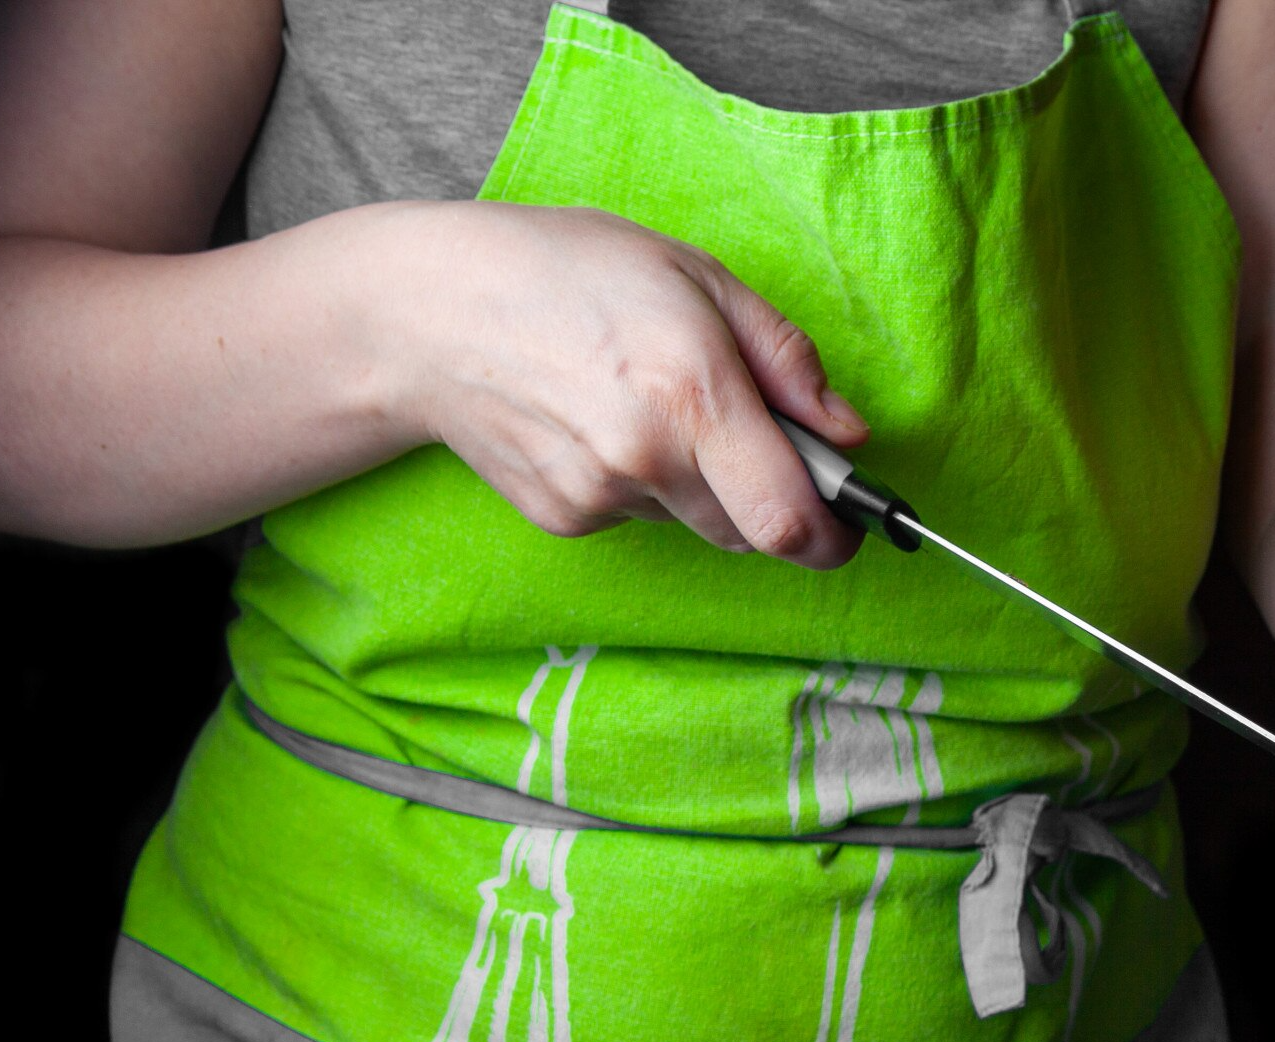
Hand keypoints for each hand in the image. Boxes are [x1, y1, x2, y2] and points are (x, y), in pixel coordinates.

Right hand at [396, 202, 867, 563]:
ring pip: (695, 523)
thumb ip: (785, 360)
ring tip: (646, 406)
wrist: (426, 314)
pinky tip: (598, 423)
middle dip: (766, 496)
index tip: (848, 525)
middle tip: (736, 430)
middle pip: (751, 530)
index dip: (833, 536)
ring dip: (699, 485)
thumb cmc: (566, 271)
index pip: (788, 520)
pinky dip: (640, 485)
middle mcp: (648, 458)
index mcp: (695, 394)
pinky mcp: (566, 520)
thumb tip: (848, 434)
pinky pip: (639, 519)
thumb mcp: (694, 277)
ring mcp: (601, 498)